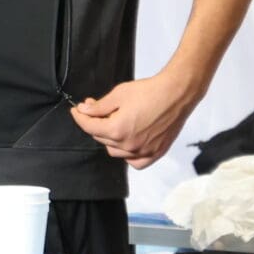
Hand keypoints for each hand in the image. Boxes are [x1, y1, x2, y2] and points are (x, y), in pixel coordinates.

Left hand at [71, 71, 202, 168]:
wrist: (177, 93)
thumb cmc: (150, 91)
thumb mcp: (119, 94)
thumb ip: (99, 106)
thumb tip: (83, 110)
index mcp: (117, 130)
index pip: (89, 127)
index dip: (80, 117)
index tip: (77, 110)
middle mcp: (129, 145)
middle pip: (101, 139)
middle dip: (95, 124)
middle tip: (95, 108)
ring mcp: (143, 151)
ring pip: (116, 151)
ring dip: (109, 139)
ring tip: (114, 123)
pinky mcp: (156, 153)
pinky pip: (135, 162)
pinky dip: (128, 154)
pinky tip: (127, 142)